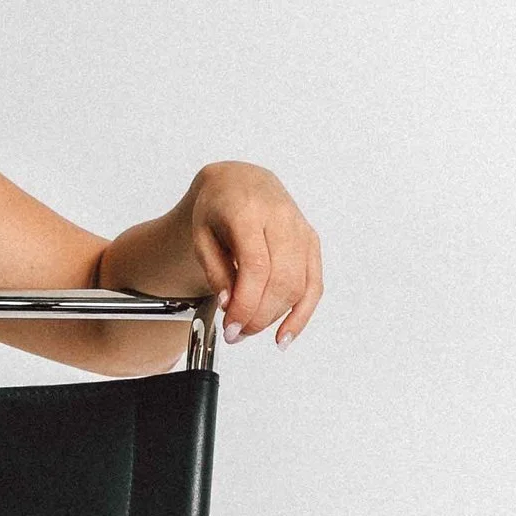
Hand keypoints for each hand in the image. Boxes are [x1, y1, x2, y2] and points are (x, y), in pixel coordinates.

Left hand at [177, 161, 322, 345]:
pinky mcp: (312, 242)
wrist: (240, 181)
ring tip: (250, 330)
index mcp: (249, 211)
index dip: (246, 303)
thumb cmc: (217, 207)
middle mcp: (282, 218)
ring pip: (300, 286)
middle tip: (235, 333)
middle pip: (282, 280)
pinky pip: (314, 285)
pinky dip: (302, 314)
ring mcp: (301, 230)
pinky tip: (285, 334)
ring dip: (276, 318)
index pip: (256, 266)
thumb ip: (215, 270)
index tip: (230, 326)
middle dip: (259, 316)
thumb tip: (230, 304)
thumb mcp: (201, 235)